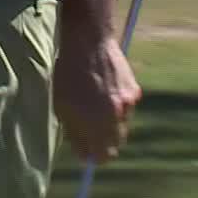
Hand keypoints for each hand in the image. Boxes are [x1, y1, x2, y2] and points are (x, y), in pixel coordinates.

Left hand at [51, 31, 140, 161]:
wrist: (88, 42)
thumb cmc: (68, 73)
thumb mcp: (62, 106)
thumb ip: (75, 133)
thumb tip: (84, 154)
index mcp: (95, 123)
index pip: (103, 155)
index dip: (94, 155)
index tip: (88, 152)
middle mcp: (115, 117)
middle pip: (116, 144)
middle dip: (104, 141)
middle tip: (91, 130)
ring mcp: (127, 104)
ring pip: (122, 126)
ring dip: (111, 122)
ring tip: (95, 102)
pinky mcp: (135, 91)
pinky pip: (127, 108)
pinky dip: (118, 105)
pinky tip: (106, 90)